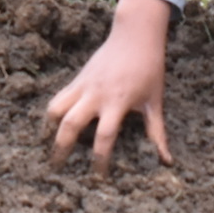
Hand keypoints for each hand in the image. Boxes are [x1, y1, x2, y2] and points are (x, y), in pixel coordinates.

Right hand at [44, 0, 174, 178]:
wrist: (135, 36)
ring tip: (48, 145)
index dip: (100, 160)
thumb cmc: (149, 68)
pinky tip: (53, 126)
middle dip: (61, 148)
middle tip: (57, 168)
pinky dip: (53, 113)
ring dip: (50, 128)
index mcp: (117, 102)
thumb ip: (157, 133)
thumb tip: (165, 160)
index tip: (98, 176)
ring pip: (56, 109)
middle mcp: (96, 95)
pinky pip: (58, 98)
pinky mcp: (77, 79)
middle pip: (70, 125)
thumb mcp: (155, 102)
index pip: (104, 137)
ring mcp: (83, 85)